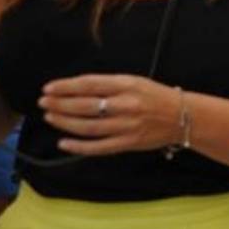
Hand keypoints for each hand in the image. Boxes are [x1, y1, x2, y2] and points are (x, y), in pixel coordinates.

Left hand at [38, 74, 182, 155]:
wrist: (184, 117)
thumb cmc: (157, 96)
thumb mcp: (136, 82)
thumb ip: (110, 85)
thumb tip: (77, 89)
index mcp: (127, 85)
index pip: (89, 84)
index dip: (65, 87)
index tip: (49, 88)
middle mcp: (126, 105)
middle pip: (84, 106)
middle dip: (60, 104)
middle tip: (44, 103)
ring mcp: (127, 126)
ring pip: (88, 126)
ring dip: (65, 122)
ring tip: (50, 117)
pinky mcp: (129, 143)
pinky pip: (99, 147)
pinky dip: (79, 146)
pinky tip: (64, 143)